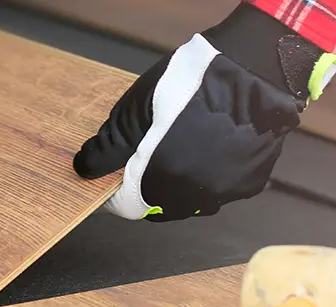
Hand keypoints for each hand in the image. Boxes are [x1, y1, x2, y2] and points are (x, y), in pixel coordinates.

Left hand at [72, 3, 335, 221]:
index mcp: (161, 182)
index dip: (116, 192)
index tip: (113, 174)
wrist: (251, 70)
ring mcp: (226, 193)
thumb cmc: (185, 85)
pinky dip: (212, 175)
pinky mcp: (250, 183)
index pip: (127, 207)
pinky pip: (222, 189)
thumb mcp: (134, 110)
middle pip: (161, 204)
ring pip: (193, 199)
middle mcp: (194, 197)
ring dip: (181, 183)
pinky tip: (213, 147)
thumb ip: (107, 147)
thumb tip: (84, 170)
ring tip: (182, 148)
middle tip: (149, 153)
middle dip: (148, 185)